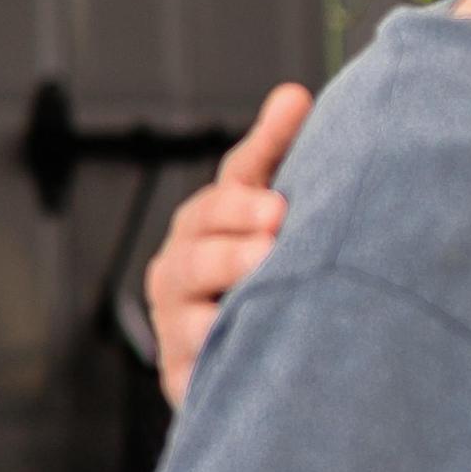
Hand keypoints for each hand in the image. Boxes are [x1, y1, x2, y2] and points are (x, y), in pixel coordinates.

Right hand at [148, 84, 311, 406]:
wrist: (248, 371)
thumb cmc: (262, 279)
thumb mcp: (269, 216)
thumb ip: (276, 155)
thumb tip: (293, 94)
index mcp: (208, 223)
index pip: (227, 191)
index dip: (249, 188)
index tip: (281, 193)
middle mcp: (182, 269)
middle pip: (200, 247)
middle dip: (235, 237)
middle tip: (276, 231)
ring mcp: (177, 324)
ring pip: (190, 306)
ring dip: (224, 292)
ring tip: (263, 279)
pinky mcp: (184, 377)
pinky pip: (193, 365)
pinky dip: (216, 354)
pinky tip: (247, 345)